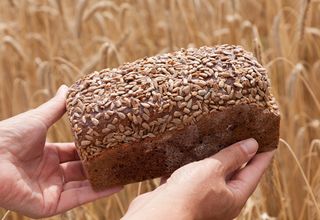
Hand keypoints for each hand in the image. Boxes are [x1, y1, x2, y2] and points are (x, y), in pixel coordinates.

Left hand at [0, 85, 121, 217]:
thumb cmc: (8, 136)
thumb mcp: (39, 119)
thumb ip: (56, 108)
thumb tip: (67, 89)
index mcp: (46, 155)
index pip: (73, 153)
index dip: (90, 149)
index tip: (108, 142)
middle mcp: (49, 174)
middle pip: (80, 170)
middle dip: (99, 165)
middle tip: (121, 157)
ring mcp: (49, 190)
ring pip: (83, 186)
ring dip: (103, 180)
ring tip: (125, 172)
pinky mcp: (48, 205)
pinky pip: (77, 199)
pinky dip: (97, 193)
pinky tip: (116, 185)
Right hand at [123, 139, 274, 219]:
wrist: (159, 213)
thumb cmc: (189, 195)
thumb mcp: (214, 170)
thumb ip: (232, 157)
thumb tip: (252, 145)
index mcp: (234, 196)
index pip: (255, 171)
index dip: (262, 155)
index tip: (269, 141)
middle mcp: (221, 198)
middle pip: (234, 173)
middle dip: (238, 154)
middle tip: (243, 135)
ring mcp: (201, 197)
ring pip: (211, 173)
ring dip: (213, 157)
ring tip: (217, 138)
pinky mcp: (184, 193)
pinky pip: (191, 175)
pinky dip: (191, 163)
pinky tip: (189, 150)